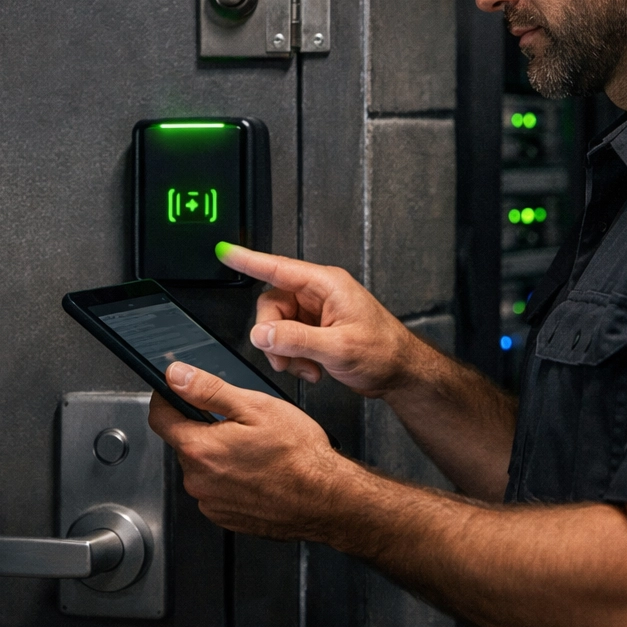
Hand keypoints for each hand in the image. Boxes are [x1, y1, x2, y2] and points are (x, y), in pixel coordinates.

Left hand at [147, 361, 353, 539]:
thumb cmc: (299, 455)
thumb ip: (207, 390)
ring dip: (218, 454)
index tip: (177, 390)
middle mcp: (198, 481)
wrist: (327, 499)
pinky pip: (216, 489)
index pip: (159, 417)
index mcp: (200, 449)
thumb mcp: (254, 407)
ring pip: (202, 467)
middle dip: (203, 427)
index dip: (166, 397)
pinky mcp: (226, 517)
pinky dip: (230, 478)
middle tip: (239, 421)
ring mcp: (211, 503)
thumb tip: (176, 376)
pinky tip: (257, 471)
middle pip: (183, 442)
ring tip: (254, 449)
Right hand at [215, 242, 431, 397]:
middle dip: (273, 335)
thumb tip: (263, 334)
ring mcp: (317, 313)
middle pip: (272, 305)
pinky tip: (311, 369)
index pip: (278, 268)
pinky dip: (293, 357)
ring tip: (305, 367)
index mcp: (327, 285)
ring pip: (278, 325)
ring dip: (284, 351)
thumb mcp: (339, 347)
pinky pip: (288, 339)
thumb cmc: (385, 352)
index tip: (226, 253)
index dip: (248, 260)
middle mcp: (319, 295)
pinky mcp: (316, 330)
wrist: (401, 373)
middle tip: (283, 357)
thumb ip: (297, 339)